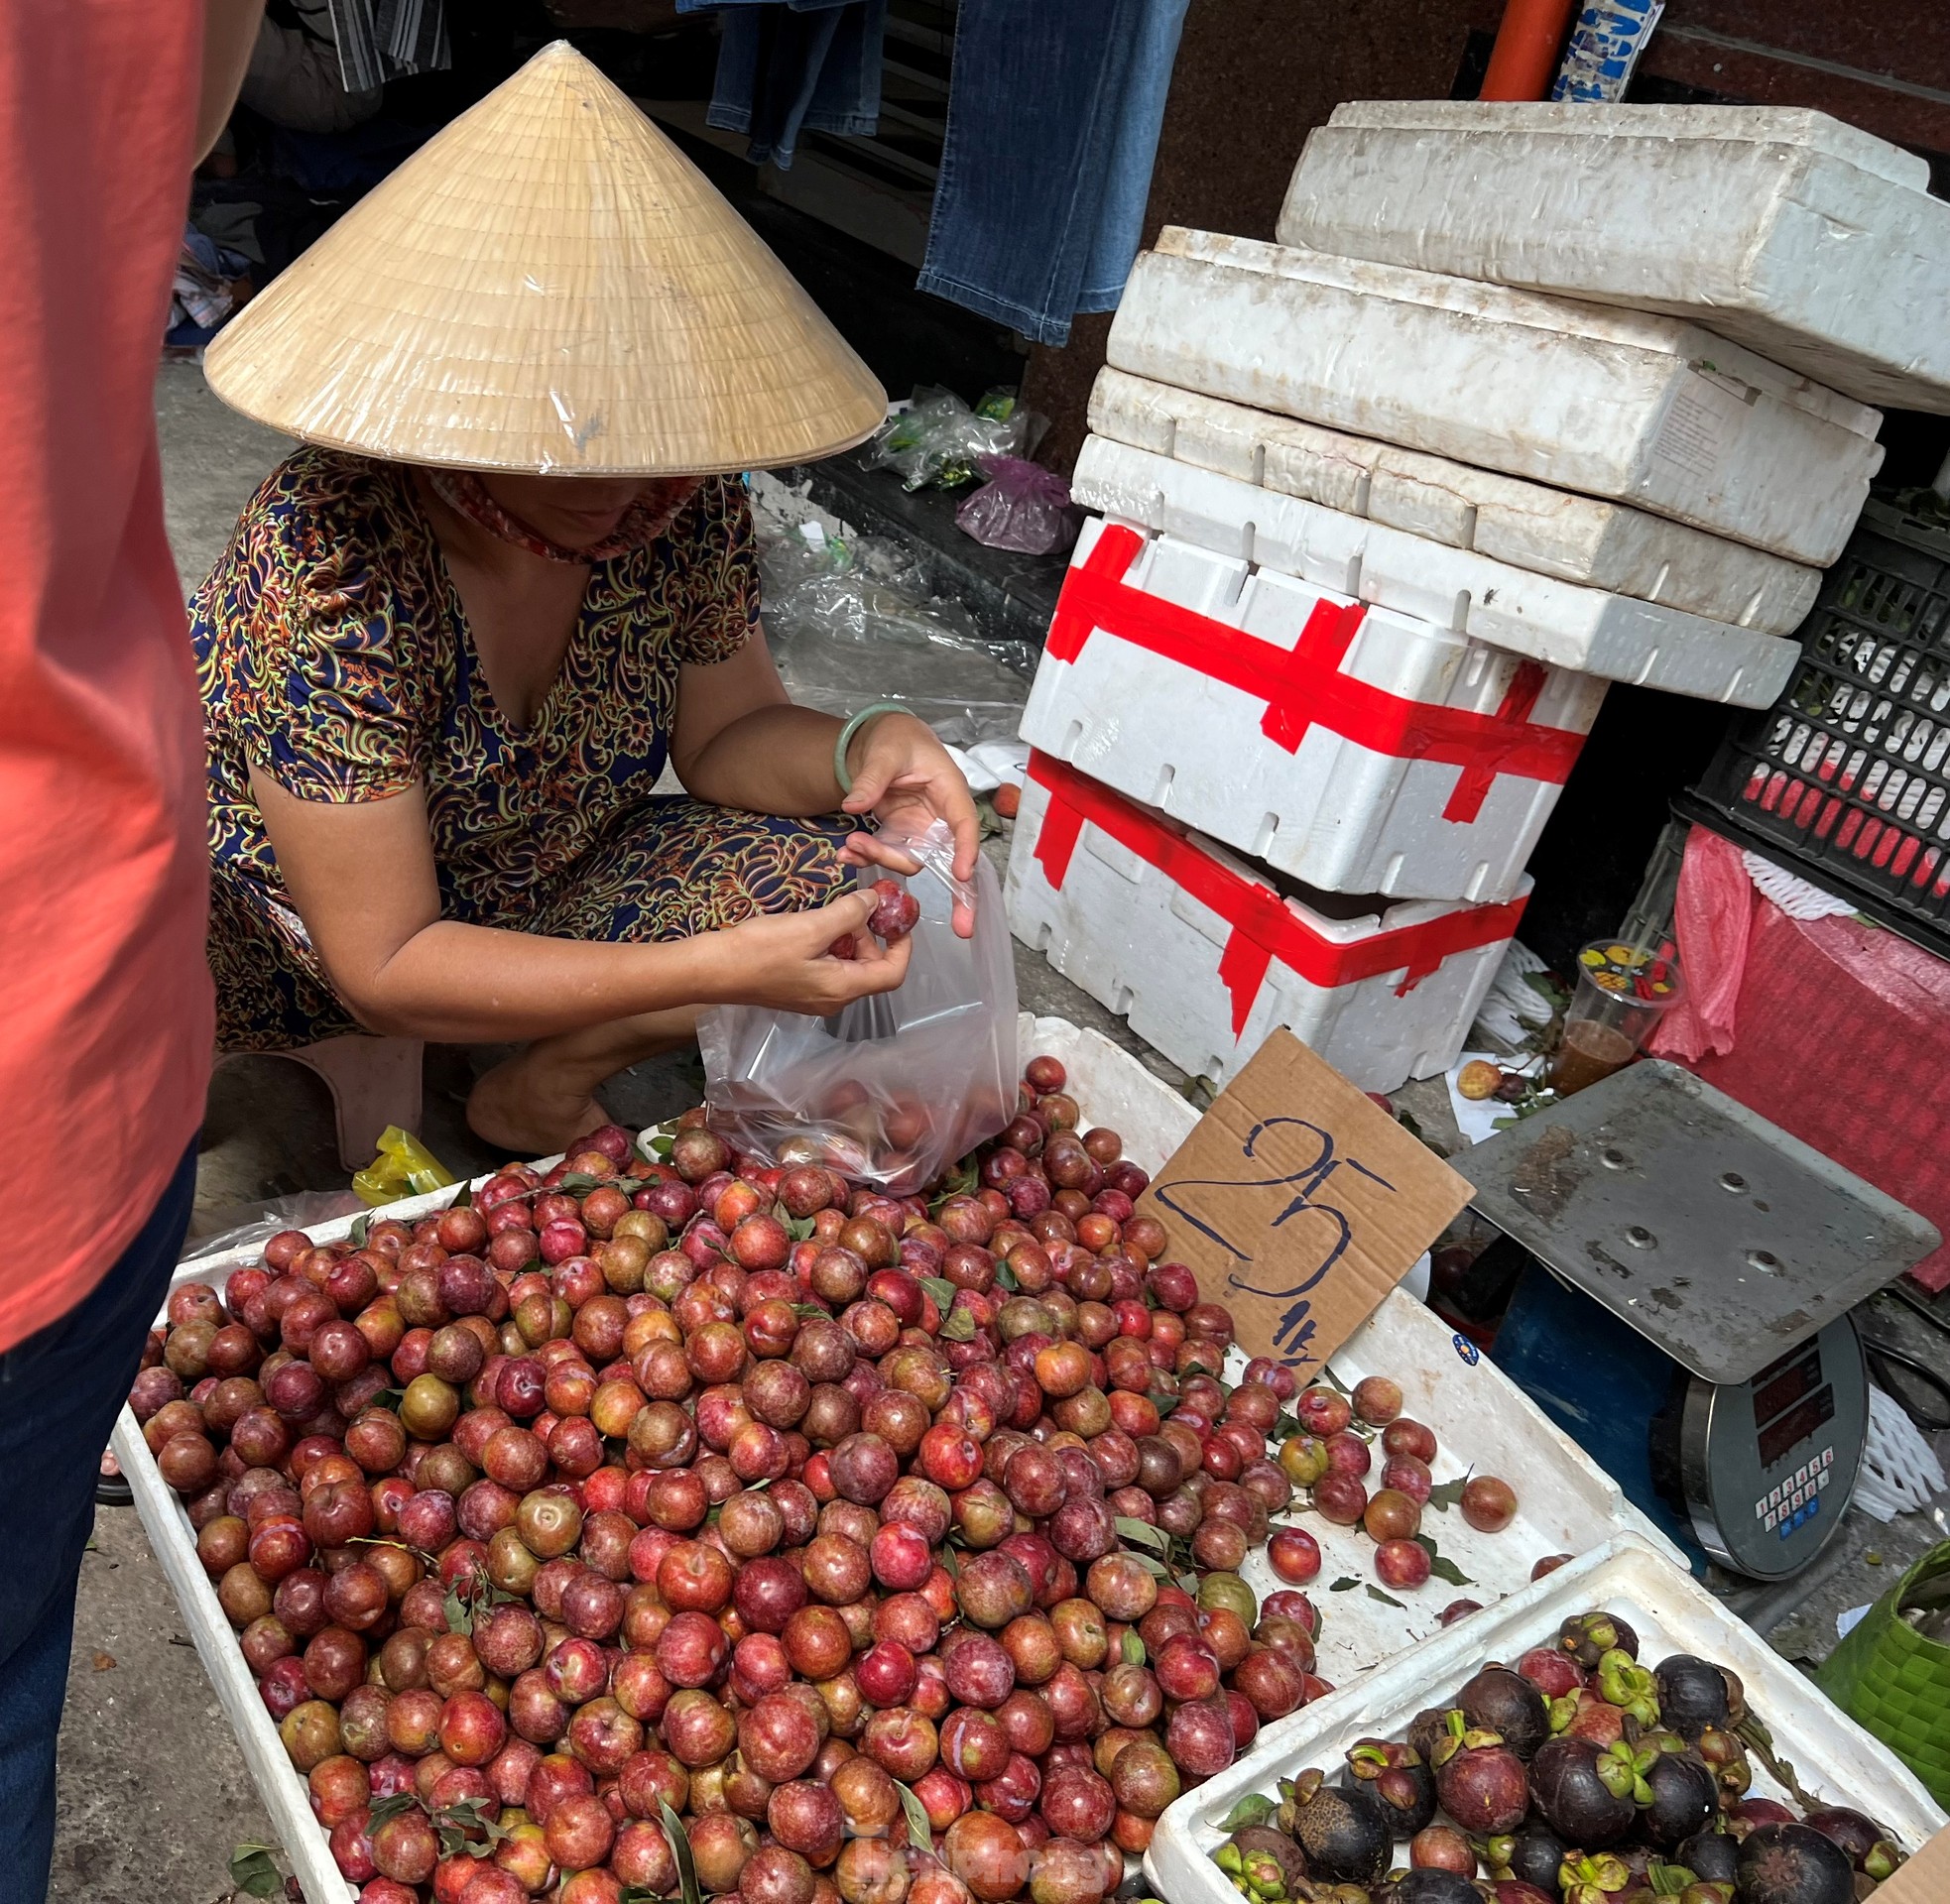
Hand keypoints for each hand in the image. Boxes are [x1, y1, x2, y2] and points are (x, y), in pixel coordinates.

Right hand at [710, 890, 912, 1014]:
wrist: (712, 970)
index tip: (899, 916)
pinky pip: (829, 965)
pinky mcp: (798, 988)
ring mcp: (815, 996)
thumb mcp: (811, 927)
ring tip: (834, 911)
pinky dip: (831, 943)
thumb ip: (850, 914)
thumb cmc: (760, 951)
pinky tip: (815, 923)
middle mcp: (834, 999)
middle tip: (859, 905)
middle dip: (872, 934)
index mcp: (843, 989)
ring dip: (850, 936)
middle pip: (872, 967)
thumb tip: (875, 902)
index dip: (902, 944)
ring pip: (849, 964)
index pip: (892, 973)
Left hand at [839, 711, 980, 937]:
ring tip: (851, 847)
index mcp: (948, 790)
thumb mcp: (884, 751)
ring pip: (911, 860)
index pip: (965, 824)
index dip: (966, 851)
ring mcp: (920, 829)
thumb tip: (854, 805)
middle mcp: (940, 816)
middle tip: (942, 918)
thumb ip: (871, 778)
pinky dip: (867, 858)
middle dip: (948, 891)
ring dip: (882, 861)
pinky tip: (846, 853)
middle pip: (946, 857)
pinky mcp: (899, 834)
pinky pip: (888, 855)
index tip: (963, 876)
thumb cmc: (895, 737)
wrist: (880, 739)